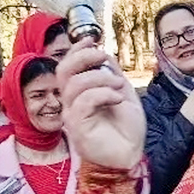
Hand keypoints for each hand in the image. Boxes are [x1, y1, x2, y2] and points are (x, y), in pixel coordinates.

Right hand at [58, 39, 145, 169]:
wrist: (131, 154)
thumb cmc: (127, 129)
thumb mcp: (122, 92)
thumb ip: (111, 73)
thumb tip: (103, 53)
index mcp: (80, 94)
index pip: (67, 66)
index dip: (76, 50)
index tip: (92, 39)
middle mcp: (71, 103)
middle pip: (63, 70)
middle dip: (83, 57)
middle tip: (103, 58)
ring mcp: (71, 115)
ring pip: (74, 84)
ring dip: (100, 79)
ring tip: (118, 86)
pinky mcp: (76, 127)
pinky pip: (83, 102)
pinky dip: (102, 94)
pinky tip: (117, 98)